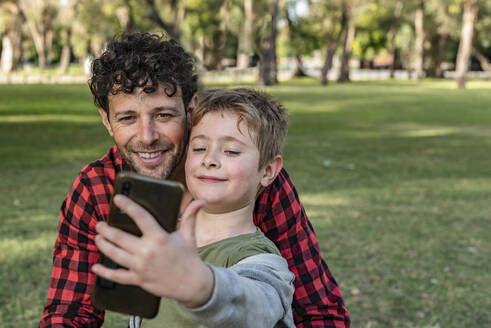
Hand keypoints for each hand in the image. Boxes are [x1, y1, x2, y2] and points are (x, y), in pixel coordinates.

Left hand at [92, 195, 213, 307]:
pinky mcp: (139, 280)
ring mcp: (141, 267)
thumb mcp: (189, 235)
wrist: (192, 284)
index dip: (128, 206)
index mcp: (159, 238)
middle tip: (100, 224)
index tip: (118, 199)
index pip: (141, 218)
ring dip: (103, 245)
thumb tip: (200, 200)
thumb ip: (190, 215)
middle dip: (106, 229)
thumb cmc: (189, 256)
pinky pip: (117, 276)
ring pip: (115, 254)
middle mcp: (148, 252)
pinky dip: (105, 272)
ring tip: (98, 237)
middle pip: (120, 237)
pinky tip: (96, 266)